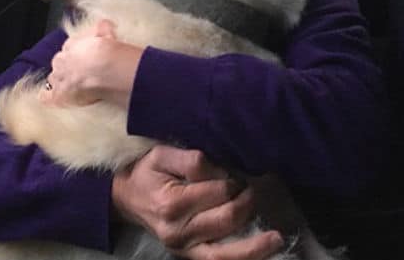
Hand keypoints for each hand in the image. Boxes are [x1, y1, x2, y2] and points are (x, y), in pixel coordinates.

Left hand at [39, 19, 142, 107]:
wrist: (106, 68)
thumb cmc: (107, 51)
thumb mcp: (107, 32)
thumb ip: (103, 28)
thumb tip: (105, 25)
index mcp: (71, 45)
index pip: (69, 47)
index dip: (78, 54)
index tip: (86, 58)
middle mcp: (62, 60)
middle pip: (59, 62)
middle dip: (67, 67)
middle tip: (81, 73)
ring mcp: (59, 78)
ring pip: (53, 78)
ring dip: (60, 82)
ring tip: (72, 87)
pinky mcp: (58, 95)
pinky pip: (45, 97)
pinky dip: (47, 98)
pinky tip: (51, 99)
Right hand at [112, 145, 283, 259]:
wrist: (126, 199)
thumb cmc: (147, 173)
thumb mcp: (162, 155)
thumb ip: (191, 159)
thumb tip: (221, 170)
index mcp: (171, 202)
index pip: (216, 191)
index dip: (231, 180)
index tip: (232, 172)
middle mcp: (178, 231)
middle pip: (226, 219)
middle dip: (245, 202)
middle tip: (250, 190)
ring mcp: (184, 249)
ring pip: (226, 254)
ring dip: (255, 245)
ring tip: (276, 238)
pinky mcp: (189, 257)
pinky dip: (243, 259)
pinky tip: (264, 253)